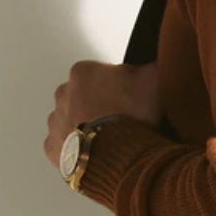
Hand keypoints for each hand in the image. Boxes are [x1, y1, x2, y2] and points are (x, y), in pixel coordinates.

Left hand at [43, 60, 162, 169]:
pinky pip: (66, 145)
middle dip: (101, 104)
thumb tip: (161, 60)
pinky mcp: (53, 147)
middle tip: (124, 117)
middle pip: (86, 96)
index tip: (131, 97)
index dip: (121, 85)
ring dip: (88, 125)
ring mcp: (56, 121)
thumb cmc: (131, 116)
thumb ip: (154, 65)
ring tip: (112, 137)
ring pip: (74, 120)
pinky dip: (80, 148)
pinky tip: (99, 151)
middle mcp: (63, 93)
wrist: (118, 155)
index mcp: (82, 72)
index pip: (102, 73)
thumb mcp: (153, 79)